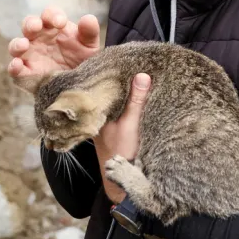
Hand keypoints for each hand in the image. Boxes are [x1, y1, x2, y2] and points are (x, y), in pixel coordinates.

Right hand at [7, 6, 100, 92]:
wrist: (79, 84)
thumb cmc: (82, 59)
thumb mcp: (89, 46)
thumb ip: (89, 32)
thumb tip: (89, 18)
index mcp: (54, 28)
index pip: (49, 14)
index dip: (52, 15)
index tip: (61, 22)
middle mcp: (39, 38)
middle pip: (28, 24)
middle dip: (30, 23)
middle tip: (36, 26)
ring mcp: (30, 55)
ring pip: (16, 45)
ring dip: (17, 44)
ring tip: (23, 45)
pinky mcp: (26, 73)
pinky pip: (14, 69)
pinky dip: (13, 67)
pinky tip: (18, 65)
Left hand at [95, 73, 150, 203]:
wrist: (123, 180)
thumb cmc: (123, 152)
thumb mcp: (131, 124)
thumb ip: (136, 101)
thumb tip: (142, 75)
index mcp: (96, 112)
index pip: (103, 86)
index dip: (113, 73)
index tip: (124, 59)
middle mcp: (98, 116)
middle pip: (109, 92)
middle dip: (119, 80)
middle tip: (133, 63)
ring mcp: (105, 123)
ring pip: (114, 101)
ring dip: (124, 91)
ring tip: (137, 74)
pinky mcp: (113, 130)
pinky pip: (119, 110)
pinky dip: (127, 102)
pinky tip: (137, 96)